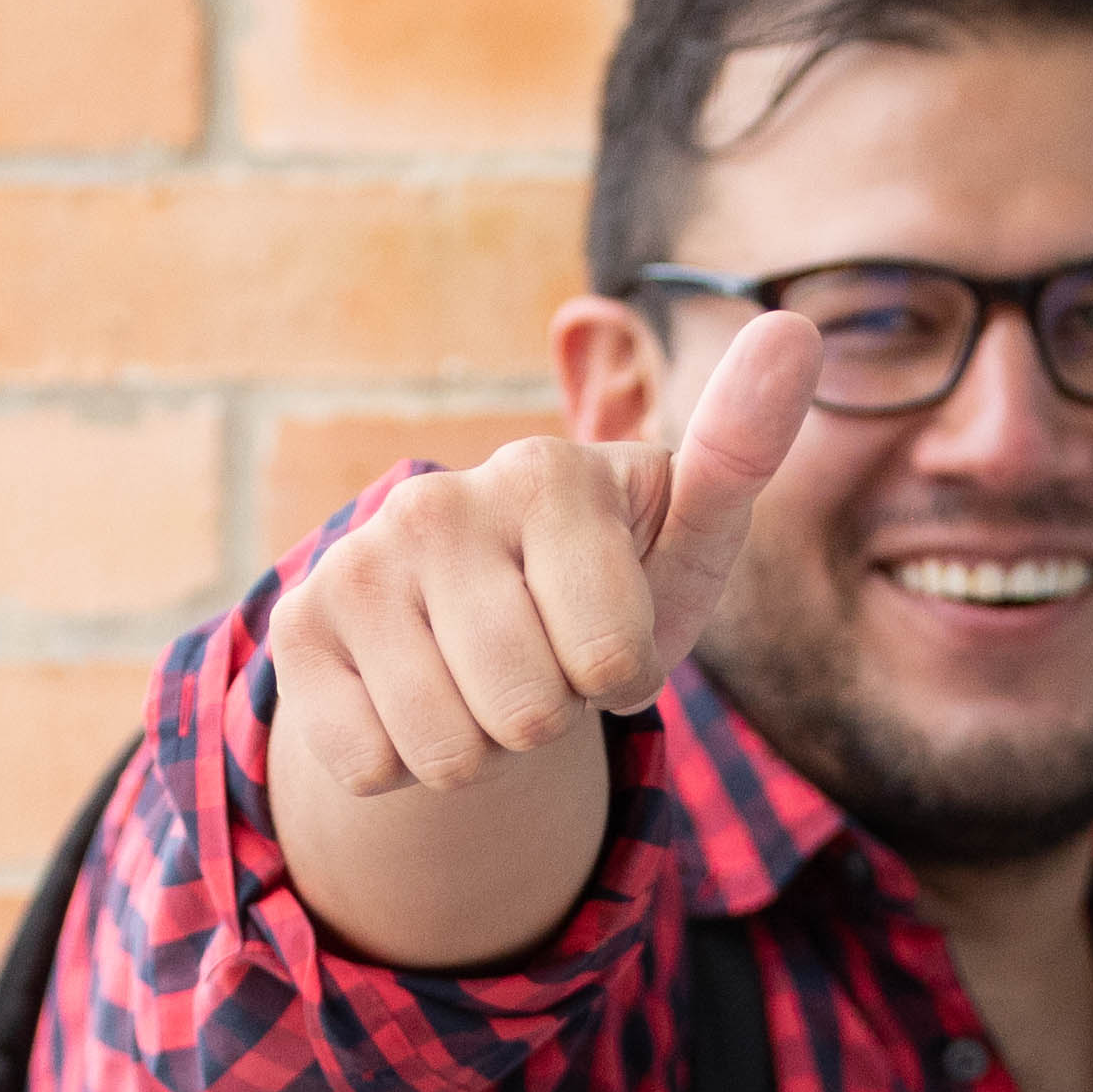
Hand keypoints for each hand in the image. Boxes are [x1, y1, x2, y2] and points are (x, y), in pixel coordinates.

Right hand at [271, 310, 820, 800]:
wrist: (475, 629)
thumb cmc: (606, 589)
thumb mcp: (685, 539)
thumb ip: (739, 451)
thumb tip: (796, 324)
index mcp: (548, 472)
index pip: (612, 664)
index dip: (621, 679)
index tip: (607, 633)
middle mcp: (438, 501)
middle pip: (527, 716)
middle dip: (547, 719)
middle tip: (537, 661)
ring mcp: (356, 561)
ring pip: (446, 753)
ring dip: (478, 749)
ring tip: (480, 679)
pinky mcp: (296, 628)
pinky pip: (369, 766)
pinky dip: (402, 765)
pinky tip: (412, 696)